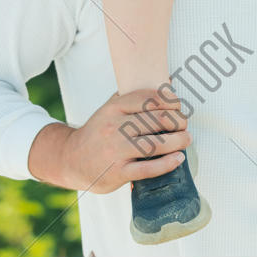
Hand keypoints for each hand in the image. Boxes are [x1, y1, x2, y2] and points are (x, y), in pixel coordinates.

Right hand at [53, 89, 192, 193]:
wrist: (71, 160)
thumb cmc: (99, 132)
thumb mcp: (110, 109)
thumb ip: (133, 97)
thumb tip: (167, 84)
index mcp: (114, 109)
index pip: (150, 100)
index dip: (171, 102)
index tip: (179, 107)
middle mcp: (114, 128)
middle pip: (157, 121)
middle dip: (178, 121)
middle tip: (184, 125)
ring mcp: (116, 151)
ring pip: (155, 144)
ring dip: (177, 141)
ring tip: (186, 139)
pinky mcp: (117, 172)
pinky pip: (147, 169)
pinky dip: (167, 164)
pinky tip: (178, 159)